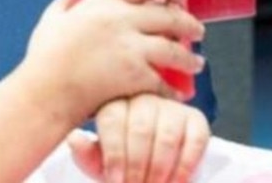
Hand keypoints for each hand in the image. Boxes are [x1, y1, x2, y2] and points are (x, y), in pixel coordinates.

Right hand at [25, 0, 205, 122]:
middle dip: (188, 23)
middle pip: (168, 14)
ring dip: (190, 57)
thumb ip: (67, 2)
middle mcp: (122, 18)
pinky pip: (164, 81)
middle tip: (197, 30)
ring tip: (197, 63)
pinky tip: (178, 93)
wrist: (45, 92)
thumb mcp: (53, 18)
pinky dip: (173, 89)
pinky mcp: (135, 77)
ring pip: (173, 48)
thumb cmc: (45, 57)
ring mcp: (131, 48)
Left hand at [68, 94, 209, 182]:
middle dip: (137, 165)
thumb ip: (87, 154)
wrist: (153, 170)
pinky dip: (185, 166)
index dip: (115, 153)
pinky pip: (194, 139)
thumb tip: (75, 140)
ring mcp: (172, 107)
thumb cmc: (123, 163)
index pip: (113, 118)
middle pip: (140, 127)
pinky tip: (177, 182)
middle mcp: (145, 98)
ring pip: (166, 134)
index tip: (116, 180)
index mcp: (116, 102)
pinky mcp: (196, 120)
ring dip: (160, 168)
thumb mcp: (101, 162)